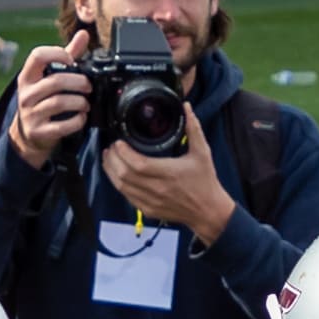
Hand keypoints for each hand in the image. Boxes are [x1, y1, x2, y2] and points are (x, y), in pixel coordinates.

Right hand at [1, 43, 89, 167]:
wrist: (28, 134)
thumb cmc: (42, 100)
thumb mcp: (49, 77)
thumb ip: (67, 56)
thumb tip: (83, 34)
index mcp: (28, 76)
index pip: (38, 56)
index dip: (57, 54)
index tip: (71, 60)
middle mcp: (26, 94)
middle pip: (55, 81)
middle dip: (78, 82)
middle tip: (88, 86)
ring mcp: (31, 114)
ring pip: (59, 103)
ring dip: (79, 102)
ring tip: (86, 102)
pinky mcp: (39, 132)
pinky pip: (62, 125)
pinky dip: (77, 121)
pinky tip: (82, 117)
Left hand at [100, 118, 238, 240]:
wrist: (208, 211)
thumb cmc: (205, 181)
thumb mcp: (202, 152)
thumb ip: (193, 128)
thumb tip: (187, 107)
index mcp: (169, 173)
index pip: (138, 164)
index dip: (123, 152)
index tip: (119, 142)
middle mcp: (158, 189)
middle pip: (124, 174)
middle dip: (113, 159)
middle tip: (111, 148)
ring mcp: (151, 201)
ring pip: (122, 186)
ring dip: (111, 171)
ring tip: (109, 158)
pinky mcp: (148, 210)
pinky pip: (127, 197)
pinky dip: (118, 184)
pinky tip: (117, 174)